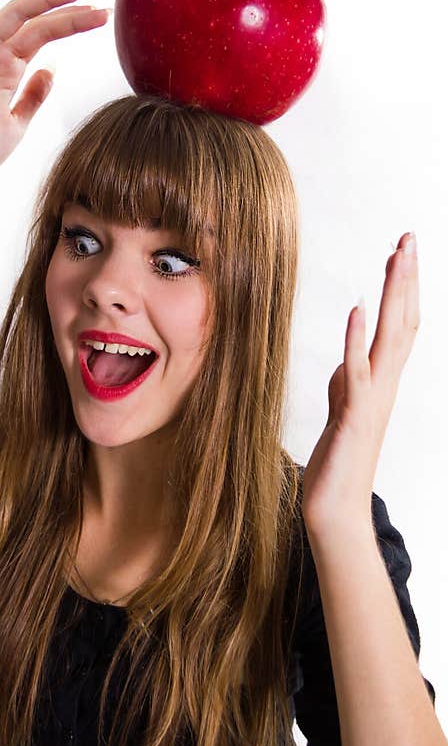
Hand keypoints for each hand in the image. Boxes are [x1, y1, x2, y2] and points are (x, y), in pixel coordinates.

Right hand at [0, 0, 109, 181]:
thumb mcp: (15, 126)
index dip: (73, 23)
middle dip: (69, 8)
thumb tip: (51, 70)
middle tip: (99, 0)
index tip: (101, 16)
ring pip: (13, 12)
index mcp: (9, 72)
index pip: (45, 35)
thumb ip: (33, 98)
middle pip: (36, 21)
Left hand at [301, 232, 419, 540]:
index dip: (402, 287)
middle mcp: (385, 385)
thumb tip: (349, 361)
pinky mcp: (355, 416)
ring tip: (395, 257)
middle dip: (406, 278)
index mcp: (382, 382)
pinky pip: (359, 372)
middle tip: (409, 236)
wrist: (335, 509)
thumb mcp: (342, 411)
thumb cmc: (339, 462)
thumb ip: (348, 383)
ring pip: (390, 339)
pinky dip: (359, 339)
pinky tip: (359, 309)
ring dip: (393, 297)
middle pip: (404, 322)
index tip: (401, 249)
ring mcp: (373, 400)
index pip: (400, 325)